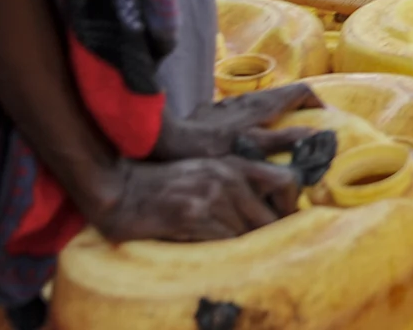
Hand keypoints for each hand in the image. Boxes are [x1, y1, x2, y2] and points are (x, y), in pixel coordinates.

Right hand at [88, 155, 302, 243]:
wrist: (121, 188)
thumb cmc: (165, 183)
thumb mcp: (208, 171)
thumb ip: (238, 183)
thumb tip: (269, 210)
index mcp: (236, 163)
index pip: (287, 180)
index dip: (291, 205)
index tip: (285, 222)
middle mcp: (229, 176)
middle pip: (270, 215)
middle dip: (266, 235)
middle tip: (258, 247)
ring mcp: (211, 195)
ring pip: (246, 232)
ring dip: (239, 246)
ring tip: (227, 249)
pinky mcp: (192, 214)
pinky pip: (223, 241)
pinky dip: (221, 250)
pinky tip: (207, 248)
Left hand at [152, 84, 318, 162]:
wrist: (160, 140)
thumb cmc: (205, 147)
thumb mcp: (246, 148)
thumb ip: (281, 141)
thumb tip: (315, 134)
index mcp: (260, 105)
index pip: (301, 92)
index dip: (318, 103)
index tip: (327, 120)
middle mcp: (247, 99)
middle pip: (283, 96)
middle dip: (300, 110)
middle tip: (308, 131)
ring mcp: (228, 104)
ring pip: (262, 103)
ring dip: (277, 116)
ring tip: (279, 138)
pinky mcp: (211, 112)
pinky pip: (242, 112)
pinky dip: (255, 122)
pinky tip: (245, 141)